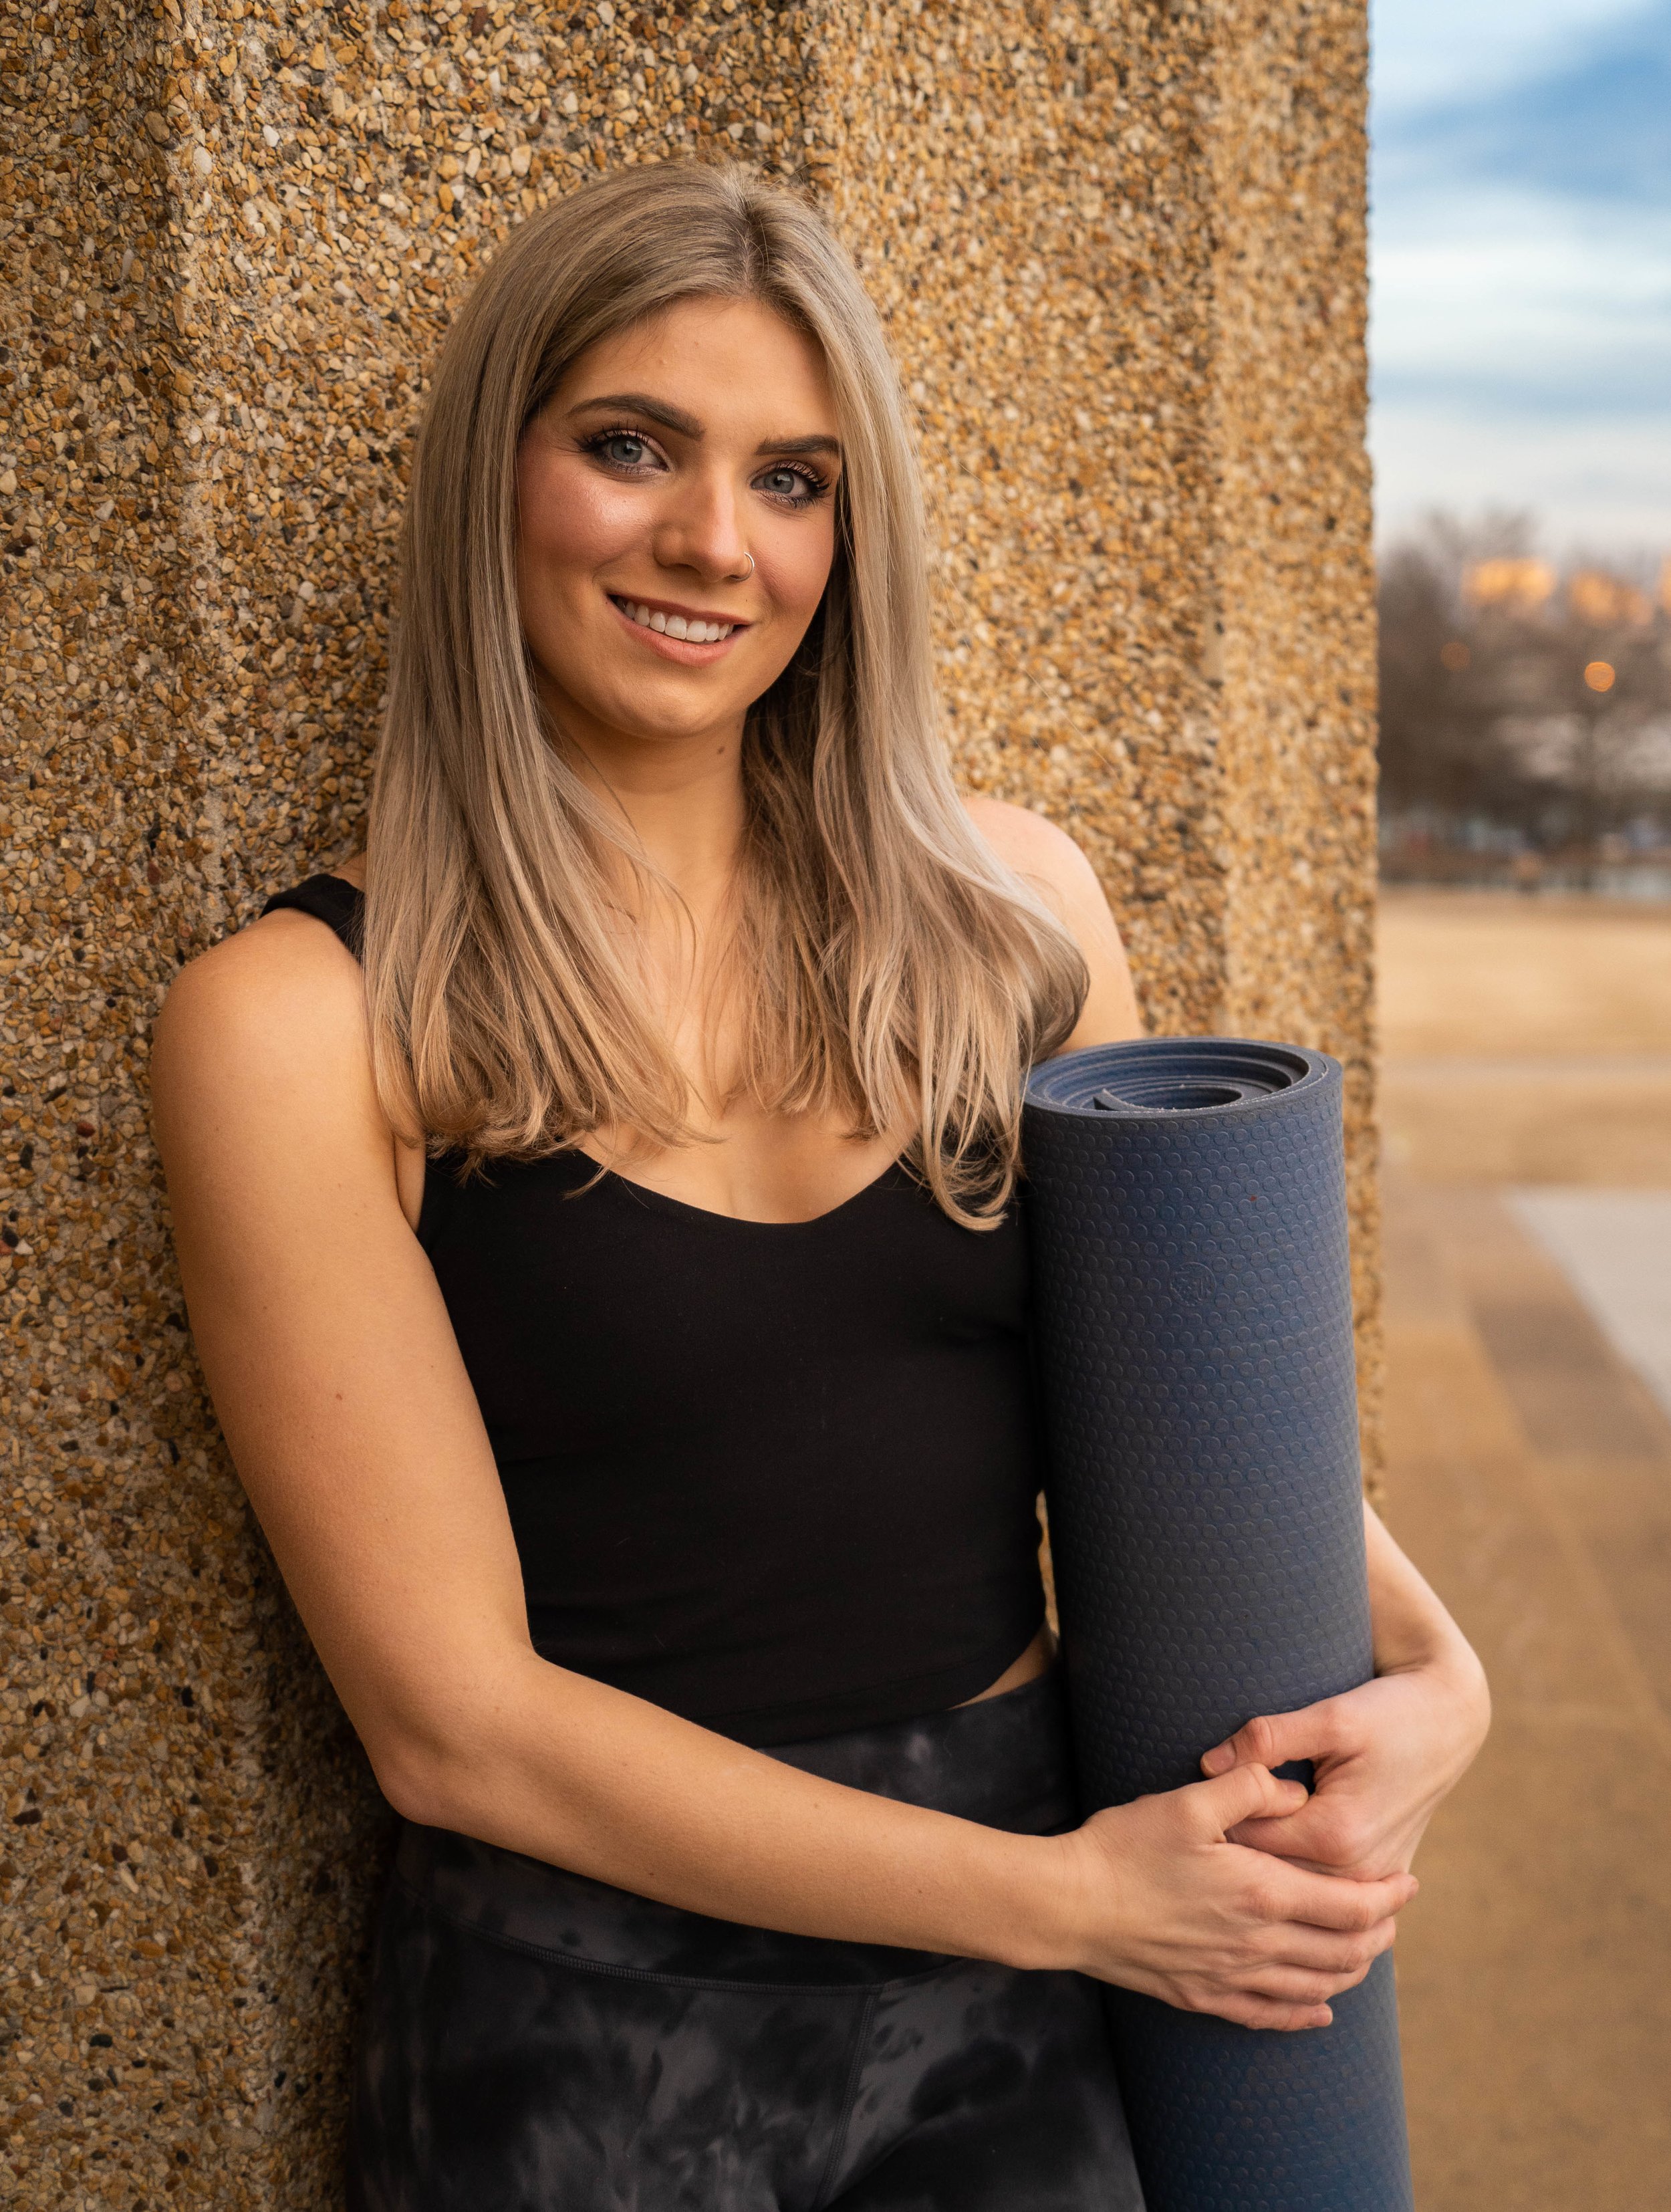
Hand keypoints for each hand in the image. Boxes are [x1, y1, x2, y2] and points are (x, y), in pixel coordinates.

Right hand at [1048, 1763, 1418, 2030]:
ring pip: (1315, 1987)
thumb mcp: (1188, 1801)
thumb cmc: (1126, 1847)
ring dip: (1351, 1972)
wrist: (1071, 1905)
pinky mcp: (1203, 1996)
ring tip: (1366, 1952)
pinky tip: (1319, 2011)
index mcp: (1260, 1892)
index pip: (1350, 1904)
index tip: (1408, 1882)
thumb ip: (1249, 1787)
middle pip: (1343, 1952)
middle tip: (1394, 1914)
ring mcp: (1230, 1977)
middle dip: (1379, 1934)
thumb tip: (1294, 1791)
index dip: (1387, 1896)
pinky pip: (1271, 2016)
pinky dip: (1306, 2015)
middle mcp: (1256, 1944)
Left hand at [1200, 1655, 1490, 1880]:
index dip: (1217, 1816)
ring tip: (1237, 1827)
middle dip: (1232, 1848)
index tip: (1198, 1795)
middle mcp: (1356, 1872)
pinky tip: (1272, 1846)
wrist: (1448, 1720)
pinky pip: (1322, 1889)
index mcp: (1336, 1835)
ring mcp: (1371, 1882)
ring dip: (1262, 1863)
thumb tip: (1208, 1764)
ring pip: (1291, 1887)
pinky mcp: (1379, 1877)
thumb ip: (1267, 1739)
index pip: (1246, 1840)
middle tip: (1203, 1817)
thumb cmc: (1387, 1712)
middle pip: (1266, 1872)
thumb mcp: (1329, 1716)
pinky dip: (1294, 1873)